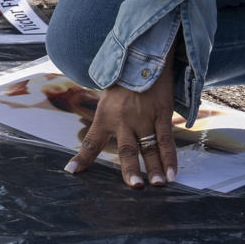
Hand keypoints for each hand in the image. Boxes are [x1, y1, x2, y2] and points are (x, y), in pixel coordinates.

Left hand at [66, 58, 177, 188]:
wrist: (142, 57)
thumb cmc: (122, 82)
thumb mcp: (107, 99)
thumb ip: (106, 120)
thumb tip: (100, 138)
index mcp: (105, 116)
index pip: (91, 141)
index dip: (82, 158)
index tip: (71, 171)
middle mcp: (123, 119)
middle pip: (126, 149)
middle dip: (130, 169)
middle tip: (134, 186)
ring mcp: (144, 117)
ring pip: (149, 147)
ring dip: (154, 167)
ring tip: (157, 185)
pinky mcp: (161, 113)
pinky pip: (166, 139)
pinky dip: (170, 158)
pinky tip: (172, 174)